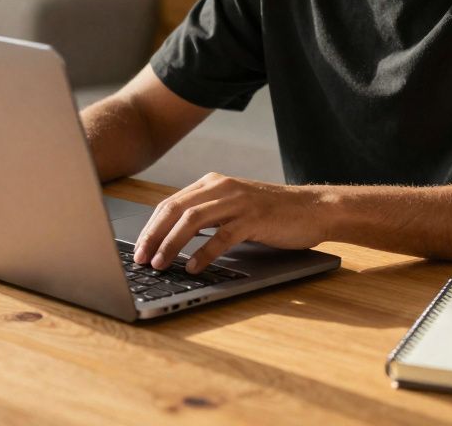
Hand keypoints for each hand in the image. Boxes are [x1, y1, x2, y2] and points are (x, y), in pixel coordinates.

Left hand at [132, 173, 333, 273]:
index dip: (150, 227)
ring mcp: (237, 201)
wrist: (314, 208)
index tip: (138, 249)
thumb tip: (172, 239)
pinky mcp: (254, 218)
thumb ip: (206, 216)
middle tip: (140, 259)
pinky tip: (194, 267)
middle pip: (175, 210)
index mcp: (212, 184)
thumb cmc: (272, 213)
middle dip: (153, 236)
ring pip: (193, 220)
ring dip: (172, 244)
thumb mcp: (233, 207)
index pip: (170, 204)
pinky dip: (204, 253)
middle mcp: (221, 187)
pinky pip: (222, 236)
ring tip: (160, 264)